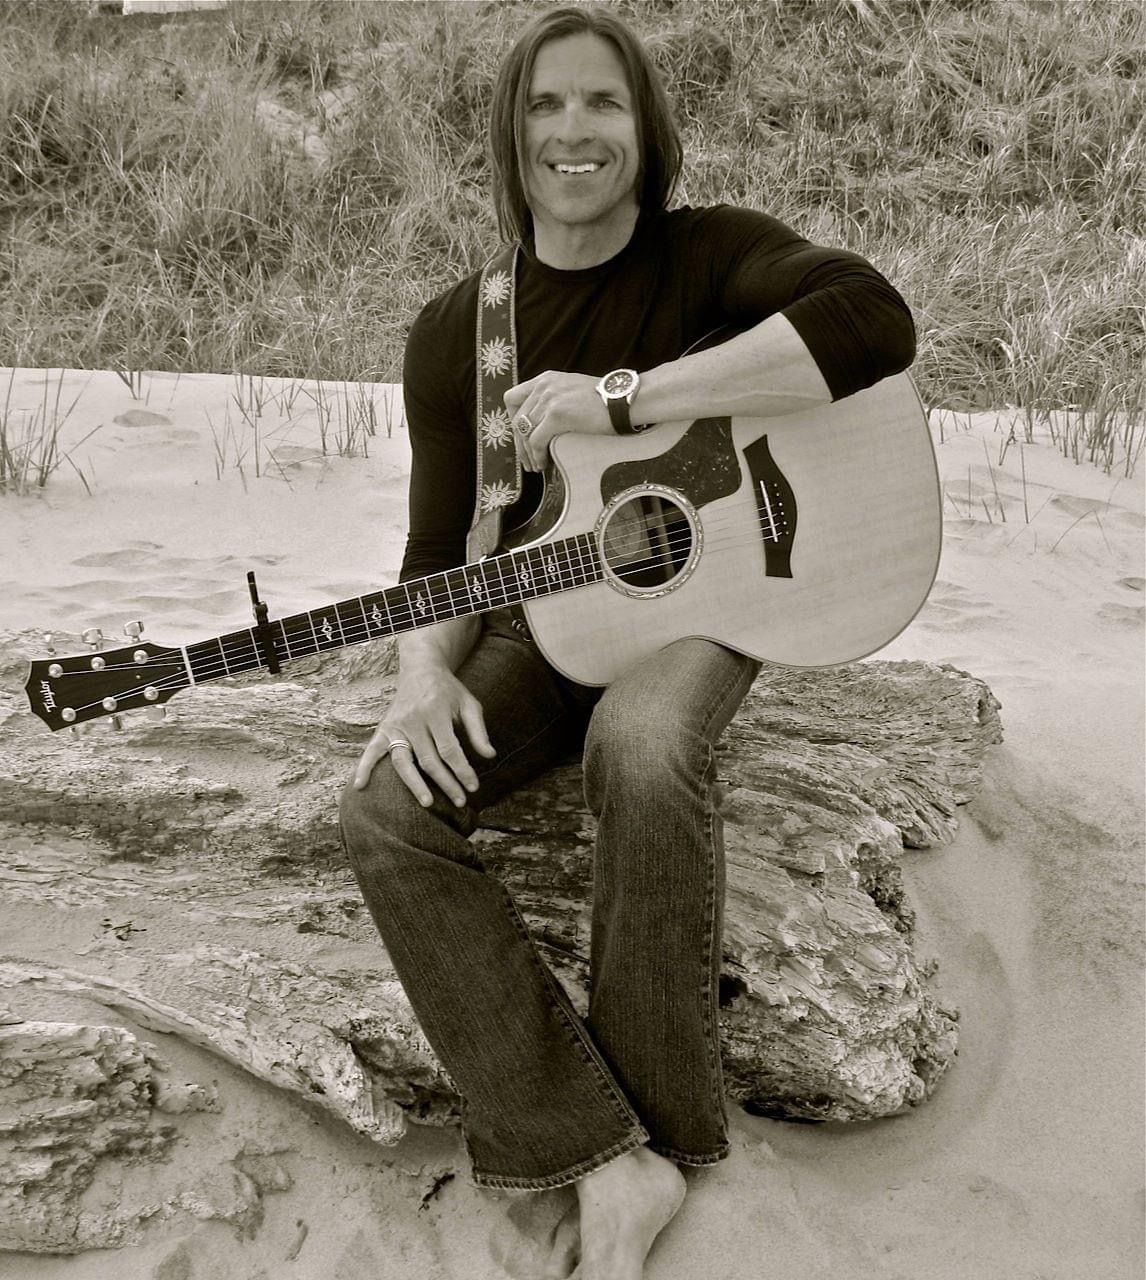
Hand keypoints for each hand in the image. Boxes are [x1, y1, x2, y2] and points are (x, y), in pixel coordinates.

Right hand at [352, 667, 495, 806]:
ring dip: (415, 784)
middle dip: (446, 783)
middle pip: (429, 760)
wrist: (421, 669)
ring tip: (428, 803)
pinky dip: (364, 768)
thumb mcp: (468, 704)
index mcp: (436, 712)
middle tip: (460, 802)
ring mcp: (396, 725)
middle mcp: (413, 720)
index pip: (450, 750)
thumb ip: (478, 731)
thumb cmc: (448, 690)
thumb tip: (490, 756)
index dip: (462, 771)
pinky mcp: (384, 728)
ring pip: (403, 761)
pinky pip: (371, 750)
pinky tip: (360, 787)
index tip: (473, 787)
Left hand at [504, 370, 613, 471]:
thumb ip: (556, 398)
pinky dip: (537, 455)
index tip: (521, 437)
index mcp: (546, 379)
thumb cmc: (606, 400)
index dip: (513, 420)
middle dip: (519, 443)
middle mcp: (544, 386)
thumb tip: (544, 422)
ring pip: (524, 432)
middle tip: (527, 460)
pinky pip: (536, 441)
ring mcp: (549, 399)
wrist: (624, 400)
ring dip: (527, 453)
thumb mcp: (573, 390)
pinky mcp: (557, 415)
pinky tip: (543, 463)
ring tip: (536, 465)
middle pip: (516, 419)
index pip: (513, 398)